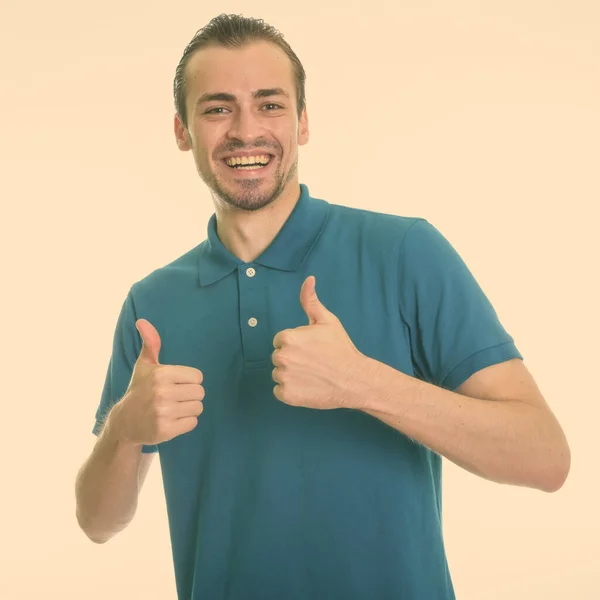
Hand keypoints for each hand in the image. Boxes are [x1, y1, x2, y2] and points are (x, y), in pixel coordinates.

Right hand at [109, 319, 204, 445]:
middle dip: (190, 396)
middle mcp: (162, 392)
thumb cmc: (139, 390)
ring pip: (198, 408)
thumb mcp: (144, 366)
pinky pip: (193, 423)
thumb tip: (142, 321)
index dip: (189, 381)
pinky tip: (172, 420)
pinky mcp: (166, 430)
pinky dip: (185, 423)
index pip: (198, 376)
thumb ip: (151, 343)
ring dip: (189, 409)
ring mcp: (164, 412)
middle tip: (175, 398)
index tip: (176, 384)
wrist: (124, 422)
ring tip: (173, 409)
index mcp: (162, 374)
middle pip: (200, 392)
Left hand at [271, 276, 364, 409]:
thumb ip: (310, 301)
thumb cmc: (341, 349)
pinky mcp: (287, 396)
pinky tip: (307, 387)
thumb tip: (308, 279)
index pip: (281, 340)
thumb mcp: (327, 321)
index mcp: (288, 338)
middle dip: (292, 358)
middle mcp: (282, 357)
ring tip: (311, 375)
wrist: (355, 379)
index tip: (311, 349)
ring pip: (278, 374)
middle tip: (313, 362)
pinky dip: (290, 391)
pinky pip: (279, 391)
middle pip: (278, 356)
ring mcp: (284, 378)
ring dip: (290, 375)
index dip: (296, 344)